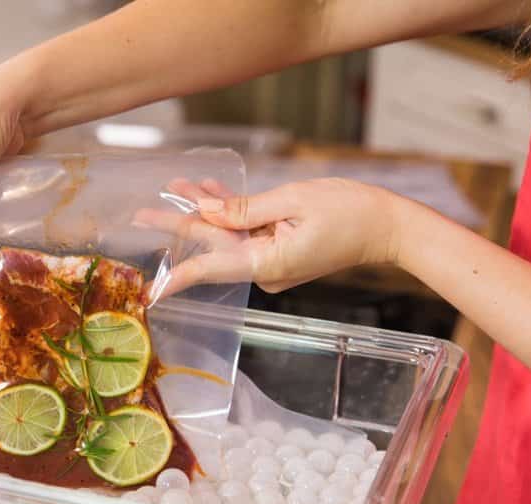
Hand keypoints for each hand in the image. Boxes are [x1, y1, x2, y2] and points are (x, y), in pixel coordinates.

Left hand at [135, 177, 405, 296]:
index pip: (211, 269)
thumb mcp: (293, 200)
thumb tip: (207, 211)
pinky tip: (208, 192)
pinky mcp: (280, 250)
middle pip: (213, 246)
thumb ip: (246, 209)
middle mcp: (265, 268)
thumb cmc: (350, 210)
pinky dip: (231, 212)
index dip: (178, 277)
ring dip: (205, 210)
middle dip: (180, 226)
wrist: (389, 225)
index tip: (151, 289)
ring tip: (174, 187)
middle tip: (142, 213)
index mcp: (267, 263)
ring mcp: (272, 261)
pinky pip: (248, 231)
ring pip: (228, 234)